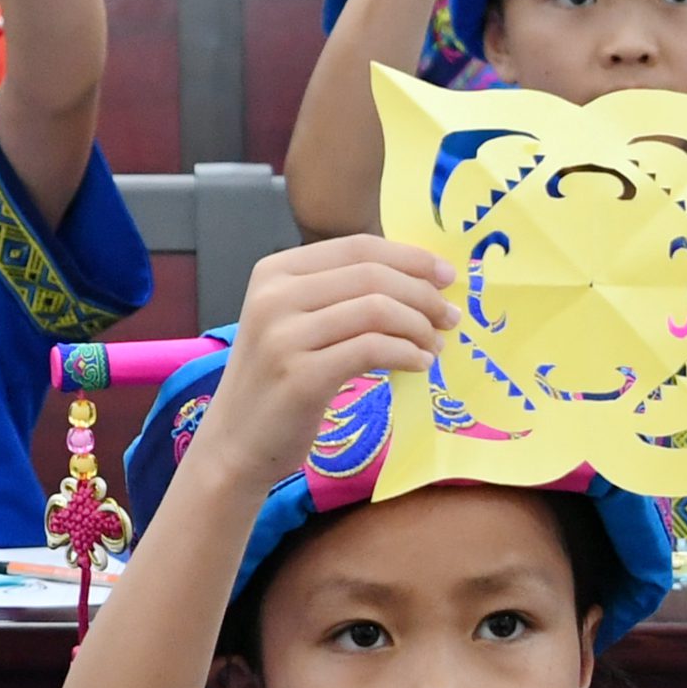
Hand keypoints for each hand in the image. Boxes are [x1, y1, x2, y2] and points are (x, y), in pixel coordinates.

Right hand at [190, 240, 454, 500]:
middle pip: (372, 275)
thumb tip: (418, 277)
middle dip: (423, 293)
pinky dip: (406, 354)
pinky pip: (372, 350)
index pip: (358, 247)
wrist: (236, 440)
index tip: (446, 276)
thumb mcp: (294, 320)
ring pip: (376, 310)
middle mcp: (274, 296)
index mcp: (274, 271)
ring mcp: (283, 336)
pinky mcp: (300, 376)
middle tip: (449, 317)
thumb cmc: (276, 379)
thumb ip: (339, 293)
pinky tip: (418, 364)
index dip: (410, 258)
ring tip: (434, 345)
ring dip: (419, 326)